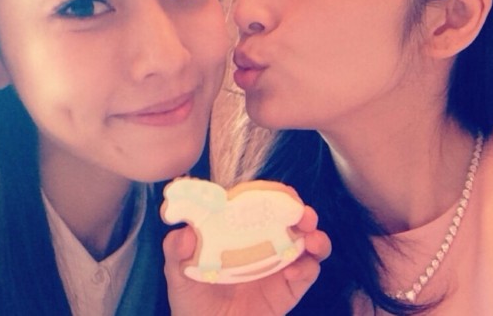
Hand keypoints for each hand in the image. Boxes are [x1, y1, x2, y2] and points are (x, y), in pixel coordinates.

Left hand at [162, 206, 330, 315]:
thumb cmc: (192, 299)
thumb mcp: (178, 272)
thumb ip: (177, 250)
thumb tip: (186, 232)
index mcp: (240, 230)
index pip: (261, 203)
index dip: (274, 194)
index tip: (283, 192)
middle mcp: (264, 242)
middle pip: (290, 218)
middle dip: (302, 211)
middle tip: (303, 213)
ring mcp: (279, 265)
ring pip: (308, 242)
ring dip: (315, 236)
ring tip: (311, 239)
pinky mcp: (289, 289)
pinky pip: (307, 273)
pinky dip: (307, 268)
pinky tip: (294, 271)